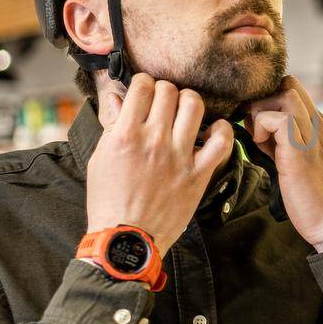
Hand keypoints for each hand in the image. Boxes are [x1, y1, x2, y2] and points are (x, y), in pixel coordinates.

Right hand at [85, 74, 234, 255]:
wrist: (126, 239)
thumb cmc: (109, 201)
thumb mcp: (100, 159)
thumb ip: (110, 124)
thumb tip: (114, 96)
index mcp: (125, 135)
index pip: (143, 87)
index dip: (144, 84)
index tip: (144, 93)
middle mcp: (154, 140)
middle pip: (169, 91)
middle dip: (165, 91)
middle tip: (163, 105)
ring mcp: (179, 156)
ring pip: (194, 106)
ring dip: (189, 102)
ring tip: (184, 113)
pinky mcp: (198, 174)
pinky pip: (222, 141)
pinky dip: (222, 130)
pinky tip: (213, 130)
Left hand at [247, 76, 322, 252]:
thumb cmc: (314, 201)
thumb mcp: (298, 164)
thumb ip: (282, 144)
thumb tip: (257, 131)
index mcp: (322, 127)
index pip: (293, 93)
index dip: (270, 104)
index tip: (258, 127)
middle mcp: (321, 124)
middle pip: (290, 84)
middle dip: (265, 99)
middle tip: (254, 127)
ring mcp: (314, 134)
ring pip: (286, 92)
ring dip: (263, 110)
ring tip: (259, 138)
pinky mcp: (302, 149)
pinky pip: (277, 118)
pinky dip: (261, 128)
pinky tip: (261, 148)